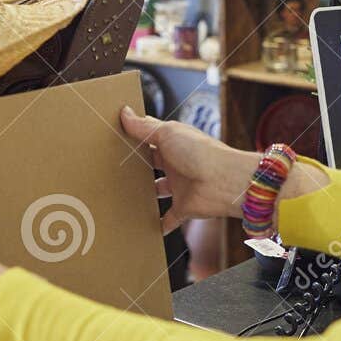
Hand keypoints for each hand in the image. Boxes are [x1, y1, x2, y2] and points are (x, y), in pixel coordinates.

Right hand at [120, 106, 326, 232]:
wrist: (224, 182)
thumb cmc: (201, 152)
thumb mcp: (168, 133)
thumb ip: (144, 126)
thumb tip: (125, 112)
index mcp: (173, 143)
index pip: (151, 138)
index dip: (136, 137)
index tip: (116, 138)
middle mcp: (176, 163)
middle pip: (153, 164)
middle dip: (138, 166)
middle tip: (115, 168)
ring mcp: (179, 186)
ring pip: (158, 190)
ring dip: (147, 194)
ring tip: (126, 196)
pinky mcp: (183, 208)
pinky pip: (170, 219)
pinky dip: (161, 225)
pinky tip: (148, 228)